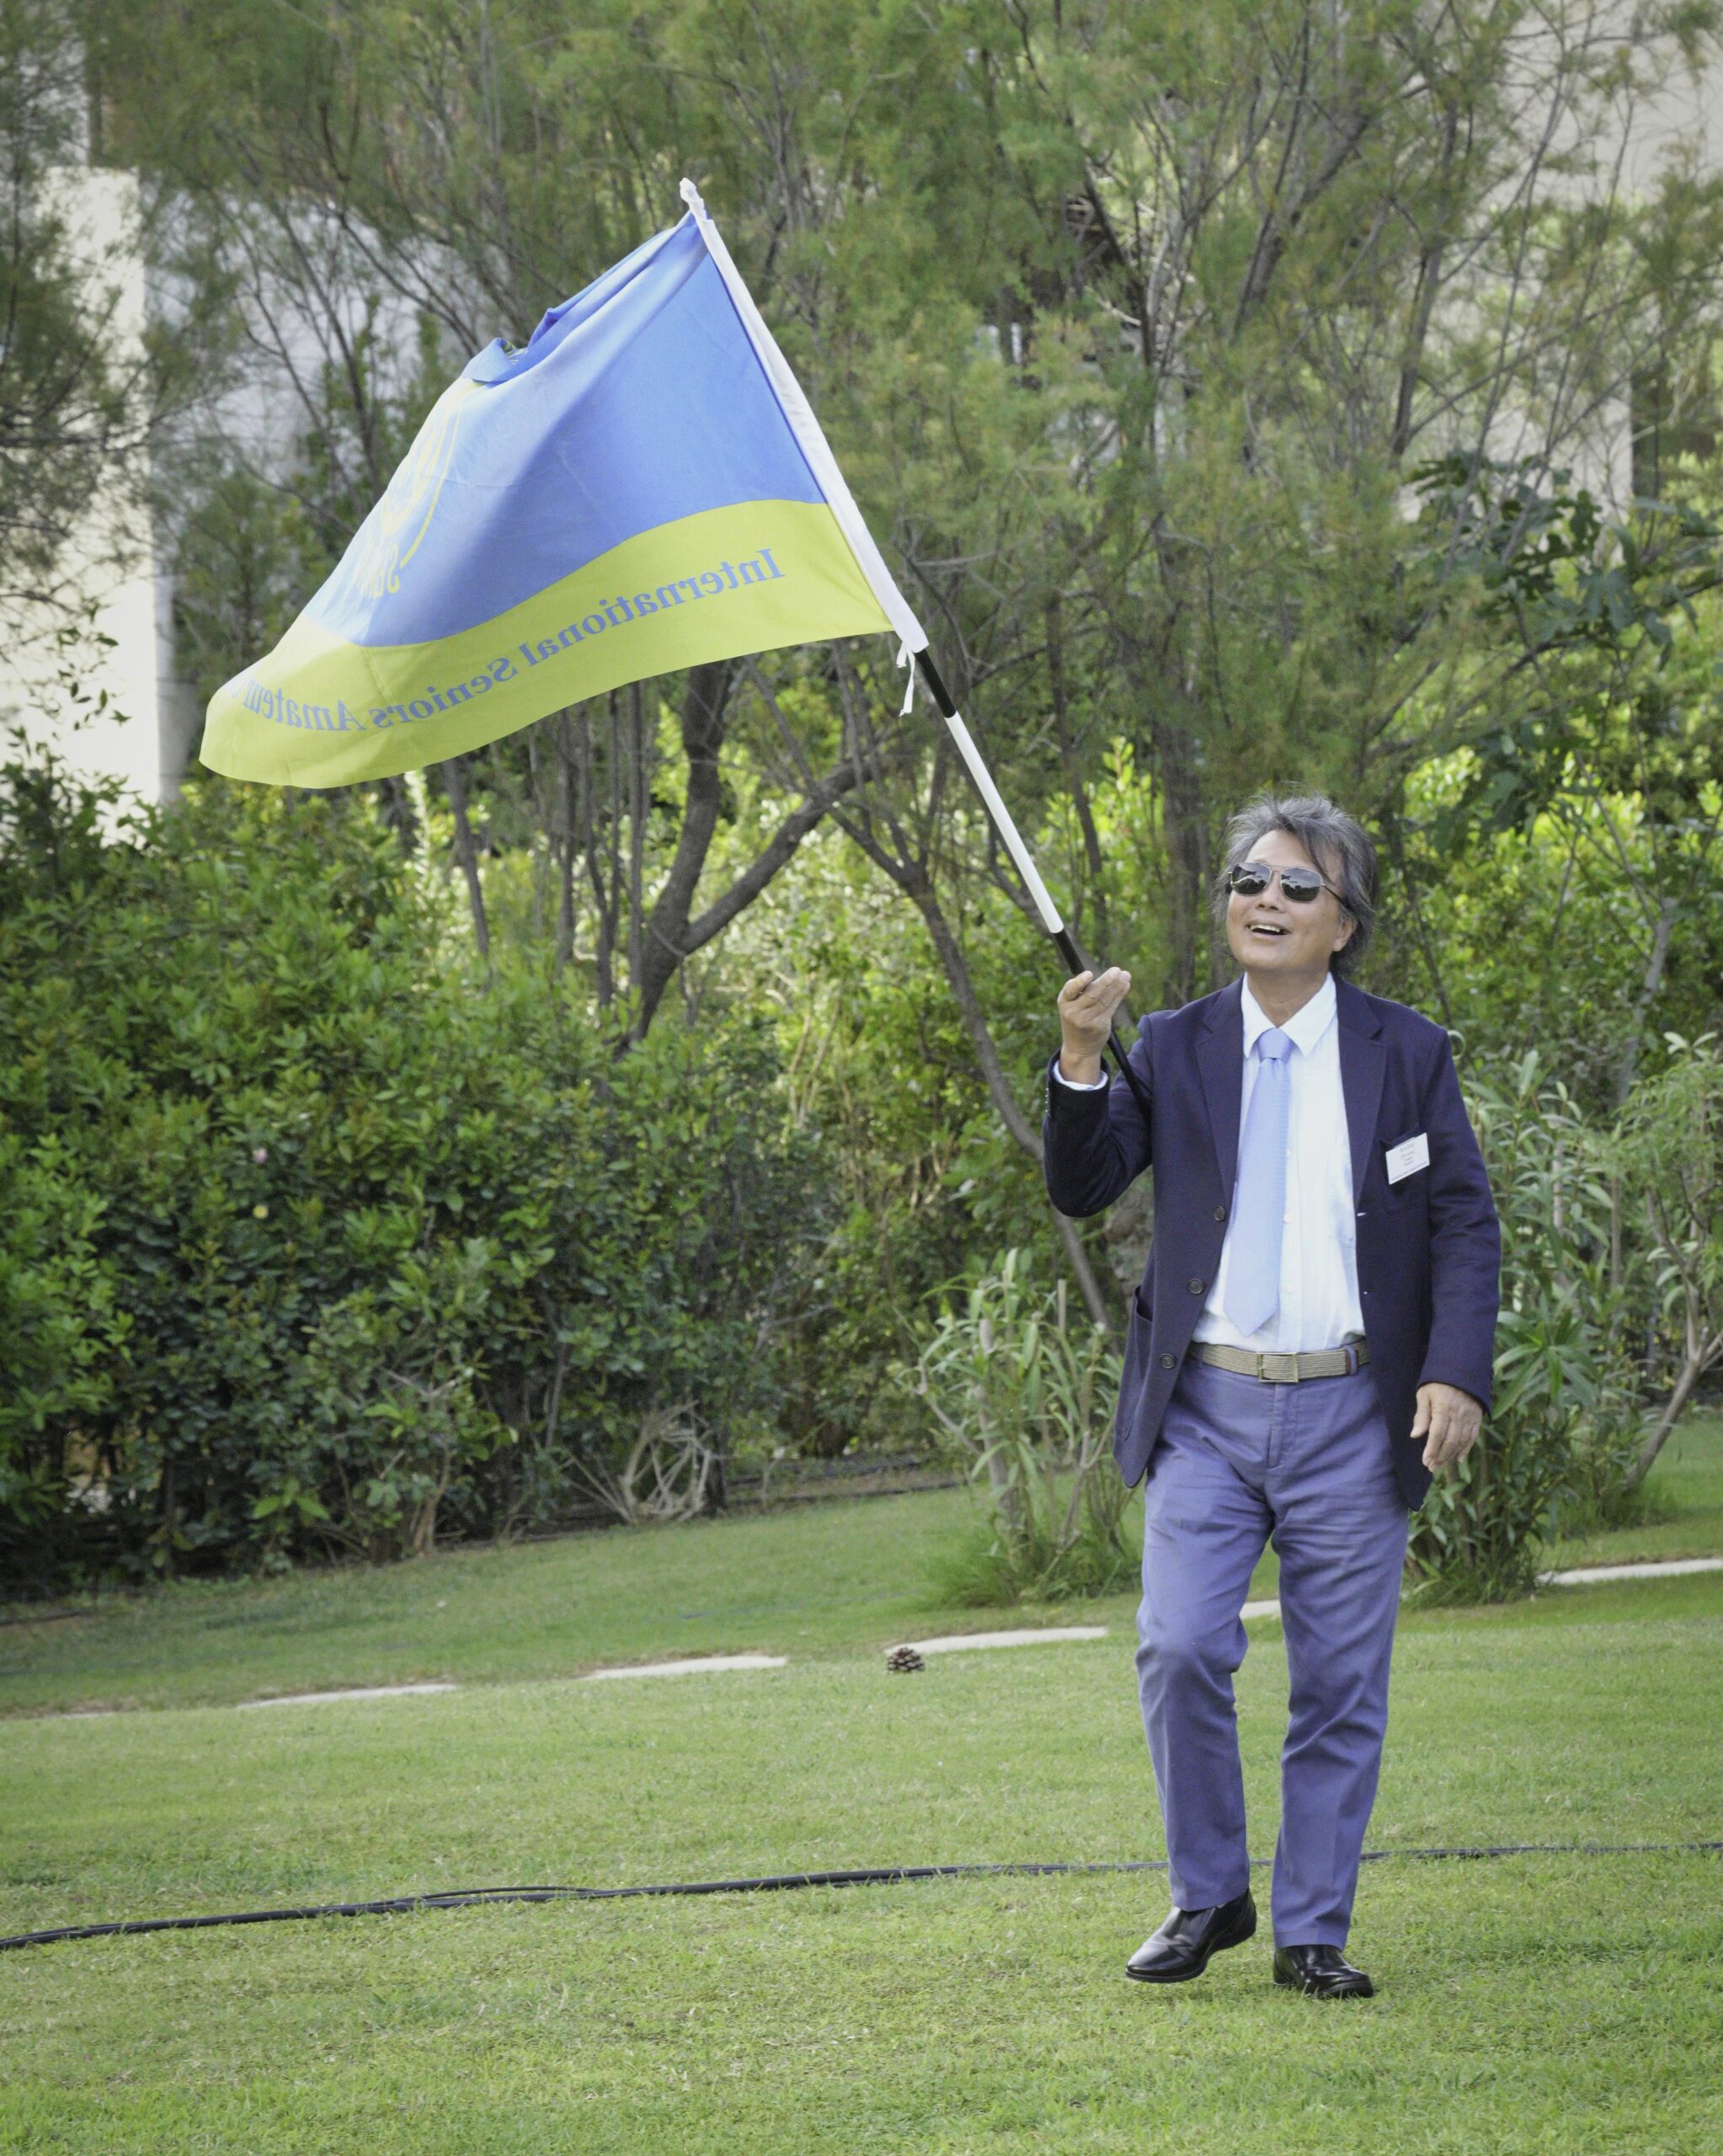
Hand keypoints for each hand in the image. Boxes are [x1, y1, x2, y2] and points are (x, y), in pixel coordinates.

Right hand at [1057, 968, 1131, 1082]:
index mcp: (1064, 1003)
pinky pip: (1111, 1008)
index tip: (1089, 974)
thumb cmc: (1075, 1017)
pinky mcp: (1100, 1026)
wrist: (1078, 1047)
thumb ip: (1083, 989)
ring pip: (1104, 1000)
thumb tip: (1105, 973)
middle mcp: (1073, 1012)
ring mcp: (1087, 1021)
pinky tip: (1125, 985)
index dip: (1079, 982)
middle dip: (1105, 981)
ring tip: (1126, 974)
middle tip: (1116, 970)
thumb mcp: (1071, 1004)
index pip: (1070, 990)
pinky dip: (1119, 995)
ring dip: (1116, 986)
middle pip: (1092, 994)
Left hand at [1412, 1382, 1482, 1472]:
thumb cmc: (1437, 1383)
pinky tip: (1458, 1458)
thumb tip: (1415, 1435)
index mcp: (1443, 1408)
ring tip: (1441, 1464)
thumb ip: (1421, 1415)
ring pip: (1461, 1441)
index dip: (1431, 1450)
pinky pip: (1473, 1437)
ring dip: (1451, 1455)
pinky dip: (1466, 1449)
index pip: (1437, 1434)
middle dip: (1440, 1456)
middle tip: (1432, 1467)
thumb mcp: (1424, 1394)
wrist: (1462, 1370)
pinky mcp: (1477, 1418)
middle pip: (1450, 1441)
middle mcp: (1458, 1415)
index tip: (1425, 1461)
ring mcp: (1470, 1417)